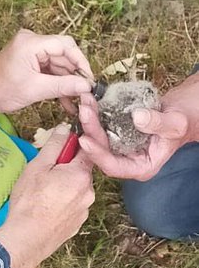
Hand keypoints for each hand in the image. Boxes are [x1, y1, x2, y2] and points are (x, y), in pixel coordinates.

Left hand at [0, 30, 94, 125]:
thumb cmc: (0, 91)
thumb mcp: (35, 90)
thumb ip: (62, 86)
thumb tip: (87, 86)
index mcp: (31, 43)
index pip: (66, 46)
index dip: (81, 62)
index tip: (89, 80)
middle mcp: (32, 41)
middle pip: (64, 54)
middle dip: (75, 74)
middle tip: (86, 92)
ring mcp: (30, 50)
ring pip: (58, 64)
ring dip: (67, 82)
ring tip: (78, 101)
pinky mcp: (29, 60)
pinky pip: (49, 69)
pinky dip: (57, 83)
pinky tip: (67, 100)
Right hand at [0, 124, 94, 267]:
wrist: (26, 239)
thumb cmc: (30, 201)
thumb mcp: (38, 167)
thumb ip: (54, 145)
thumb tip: (65, 128)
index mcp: (81, 175)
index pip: (86, 150)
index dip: (72, 146)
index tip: (58, 147)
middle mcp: (89, 192)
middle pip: (80, 171)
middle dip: (65, 169)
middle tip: (43, 174)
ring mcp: (84, 210)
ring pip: (76, 189)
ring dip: (64, 187)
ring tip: (42, 193)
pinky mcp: (77, 224)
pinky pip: (72, 206)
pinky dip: (62, 203)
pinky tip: (45, 207)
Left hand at [79, 79, 198, 180]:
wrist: (181, 112)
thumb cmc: (182, 122)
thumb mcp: (175, 124)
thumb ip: (158, 123)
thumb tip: (137, 118)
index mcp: (141, 166)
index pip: (114, 167)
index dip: (98, 155)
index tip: (86, 139)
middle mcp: (128, 159)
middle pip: (101, 151)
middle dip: (91, 131)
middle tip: (85, 111)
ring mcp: (121, 147)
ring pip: (99, 138)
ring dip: (89, 121)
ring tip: (86, 101)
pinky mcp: (117, 133)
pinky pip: (102, 126)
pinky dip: (95, 114)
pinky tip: (91, 100)